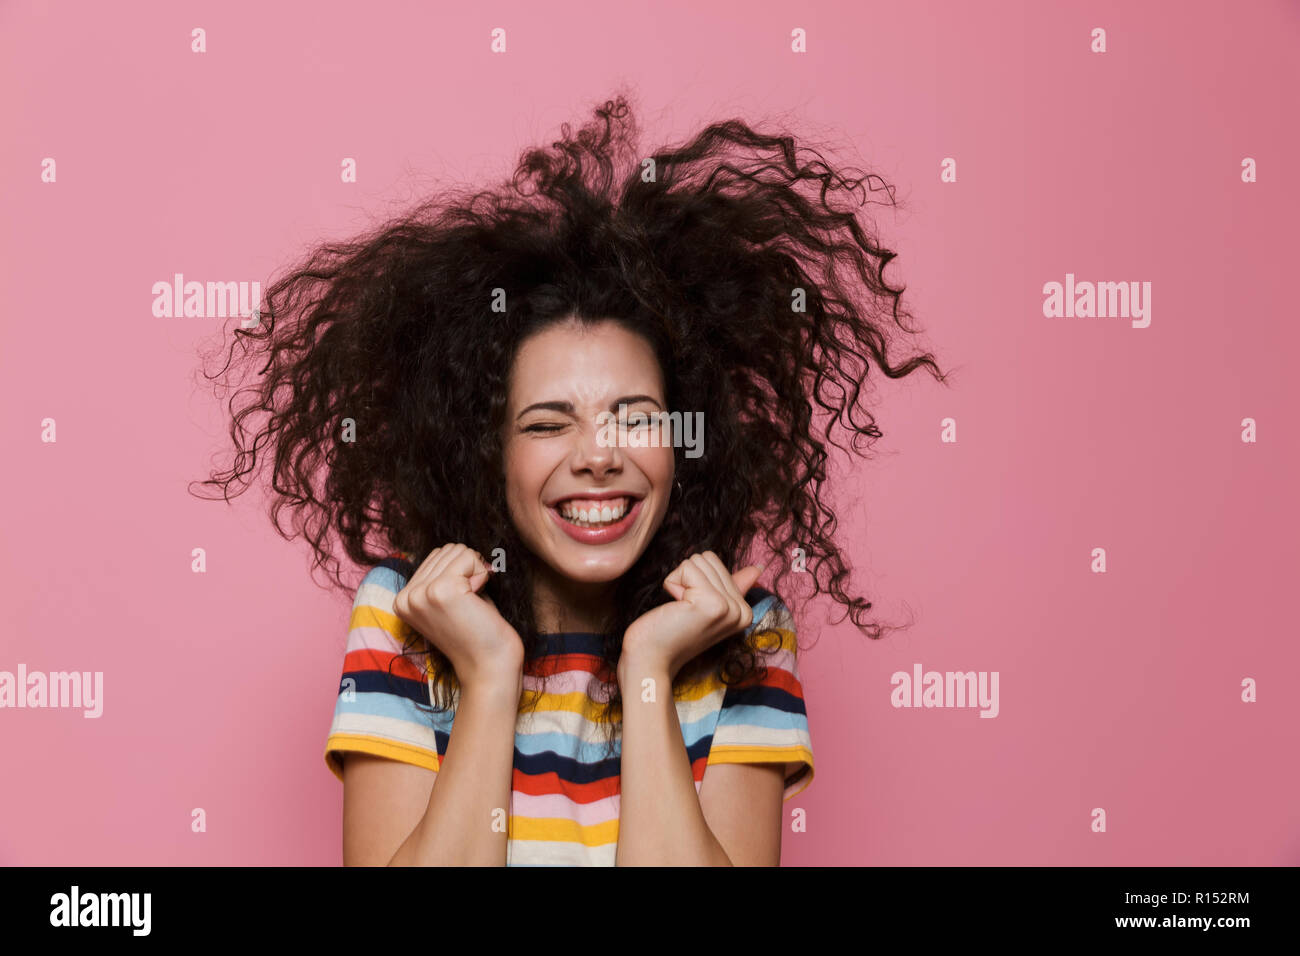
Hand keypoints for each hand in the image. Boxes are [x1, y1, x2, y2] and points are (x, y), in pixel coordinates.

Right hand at [392, 543, 522, 689]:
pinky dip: (482, 574)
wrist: (489, 667)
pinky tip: (478, 602)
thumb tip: (453, 548)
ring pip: (458, 550)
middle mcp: (405, 597)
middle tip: (471, 605)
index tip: (463, 604)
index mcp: (402, 600)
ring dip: (476, 573)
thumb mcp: (450, 601)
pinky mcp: (442, 590)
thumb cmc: (478, 633)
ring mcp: (421, 593)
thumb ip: (443, 576)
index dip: (462, 574)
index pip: (437, 556)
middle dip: (469, 571)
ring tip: (473, 605)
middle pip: (447, 550)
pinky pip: (470, 557)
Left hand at [620, 552, 764, 680]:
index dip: (695, 581)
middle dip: (687, 579)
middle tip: (684, 610)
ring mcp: (730, 608)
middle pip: (708, 558)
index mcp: (744, 612)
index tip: (691, 610)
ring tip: (680, 609)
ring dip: (679, 581)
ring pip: (698, 560)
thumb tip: (757, 569)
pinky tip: (675, 608)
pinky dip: (672, 584)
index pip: (716, 563)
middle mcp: (742, 611)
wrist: (651, 660)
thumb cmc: (671, 633)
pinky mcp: (712, 604)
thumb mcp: (706, 608)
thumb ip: (731, 587)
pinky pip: (686, 568)